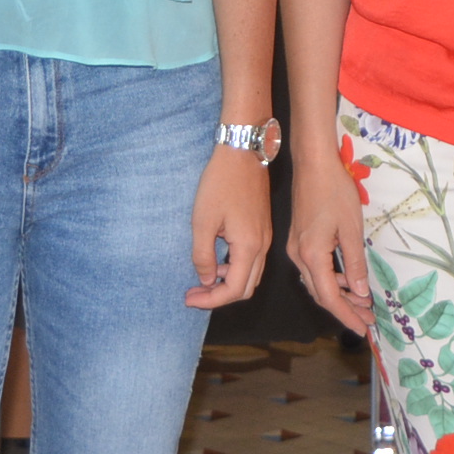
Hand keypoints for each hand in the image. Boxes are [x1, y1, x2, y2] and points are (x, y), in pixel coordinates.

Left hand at [183, 144, 272, 310]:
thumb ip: (203, 255)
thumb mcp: (202, 221)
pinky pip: (253, 261)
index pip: (233, 290)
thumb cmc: (221, 183)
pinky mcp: (262, 229)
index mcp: (249, 247)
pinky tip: (217, 261)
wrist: (242, 153)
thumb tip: (205, 278)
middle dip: (219, 297)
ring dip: (228, 283)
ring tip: (202, 280)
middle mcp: (262, 246)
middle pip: (246, 288)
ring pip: (251, 276)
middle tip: (194, 294)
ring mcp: (265, 237)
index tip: (188, 298)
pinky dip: (235, 269)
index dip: (210, 301)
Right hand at [286, 137, 373, 336]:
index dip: (346, 315)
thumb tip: (360, 292)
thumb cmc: (334, 192)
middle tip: (368, 319)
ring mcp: (296, 248)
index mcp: (312, 256)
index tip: (363, 329)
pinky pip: (314, 269)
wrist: (313, 164)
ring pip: (317, 282)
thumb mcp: (351, 229)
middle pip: (321, 293)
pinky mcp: (299, 240)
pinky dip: (331, 279)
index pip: (329, 297)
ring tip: (363, 303)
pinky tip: (347, 280)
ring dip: (339, 294)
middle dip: (345, 309)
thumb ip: (355, 262)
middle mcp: (299, 256)